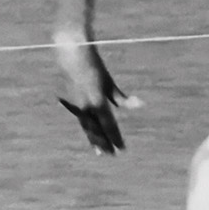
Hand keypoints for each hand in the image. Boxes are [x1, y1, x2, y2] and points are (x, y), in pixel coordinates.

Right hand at [55, 32, 136, 154]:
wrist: (71, 54)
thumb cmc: (94, 66)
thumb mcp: (109, 82)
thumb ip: (121, 97)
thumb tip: (140, 104)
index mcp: (97, 101)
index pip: (109, 124)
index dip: (115, 137)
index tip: (122, 148)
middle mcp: (84, 105)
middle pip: (95, 130)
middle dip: (103, 143)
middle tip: (111, 155)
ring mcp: (74, 104)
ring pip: (85, 126)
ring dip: (93, 139)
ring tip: (100, 151)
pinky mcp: (68, 101)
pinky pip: (79, 116)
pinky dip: (85, 126)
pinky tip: (90, 134)